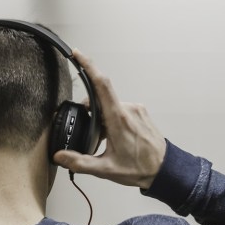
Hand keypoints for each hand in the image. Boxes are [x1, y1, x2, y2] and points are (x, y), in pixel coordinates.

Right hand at [52, 50, 166, 189]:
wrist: (165, 170)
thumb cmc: (139, 169)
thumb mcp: (106, 169)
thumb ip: (80, 162)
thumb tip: (60, 156)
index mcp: (118, 119)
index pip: (101, 85)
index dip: (88, 66)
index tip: (77, 54)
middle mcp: (128, 109)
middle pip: (100, 99)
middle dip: (89, 112)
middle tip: (90, 134)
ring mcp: (136, 109)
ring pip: (110, 105)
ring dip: (102, 118)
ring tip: (106, 140)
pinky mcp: (141, 112)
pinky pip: (120, 109)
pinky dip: (112, 119)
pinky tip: (115, 137)